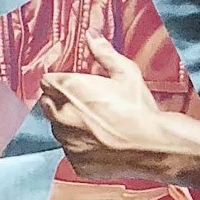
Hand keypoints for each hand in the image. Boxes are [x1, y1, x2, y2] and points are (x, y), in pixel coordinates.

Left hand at [42, 33, 199, 196]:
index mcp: (68, 88)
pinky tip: (101, 143)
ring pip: (58, 130)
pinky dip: (81, 148)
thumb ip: (104, 53)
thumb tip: (91, 34)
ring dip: (69, 126)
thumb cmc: (139, 108)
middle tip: (85, 104)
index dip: (59, 82)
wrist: (153, 146)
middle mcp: (60, 115)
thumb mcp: (125, 73)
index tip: (71, 85)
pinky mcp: (76, 164)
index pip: (46, 82)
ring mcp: (66, 143)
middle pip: (48, 105)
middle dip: (61, 102)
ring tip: (96, 125)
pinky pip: (71, 153)